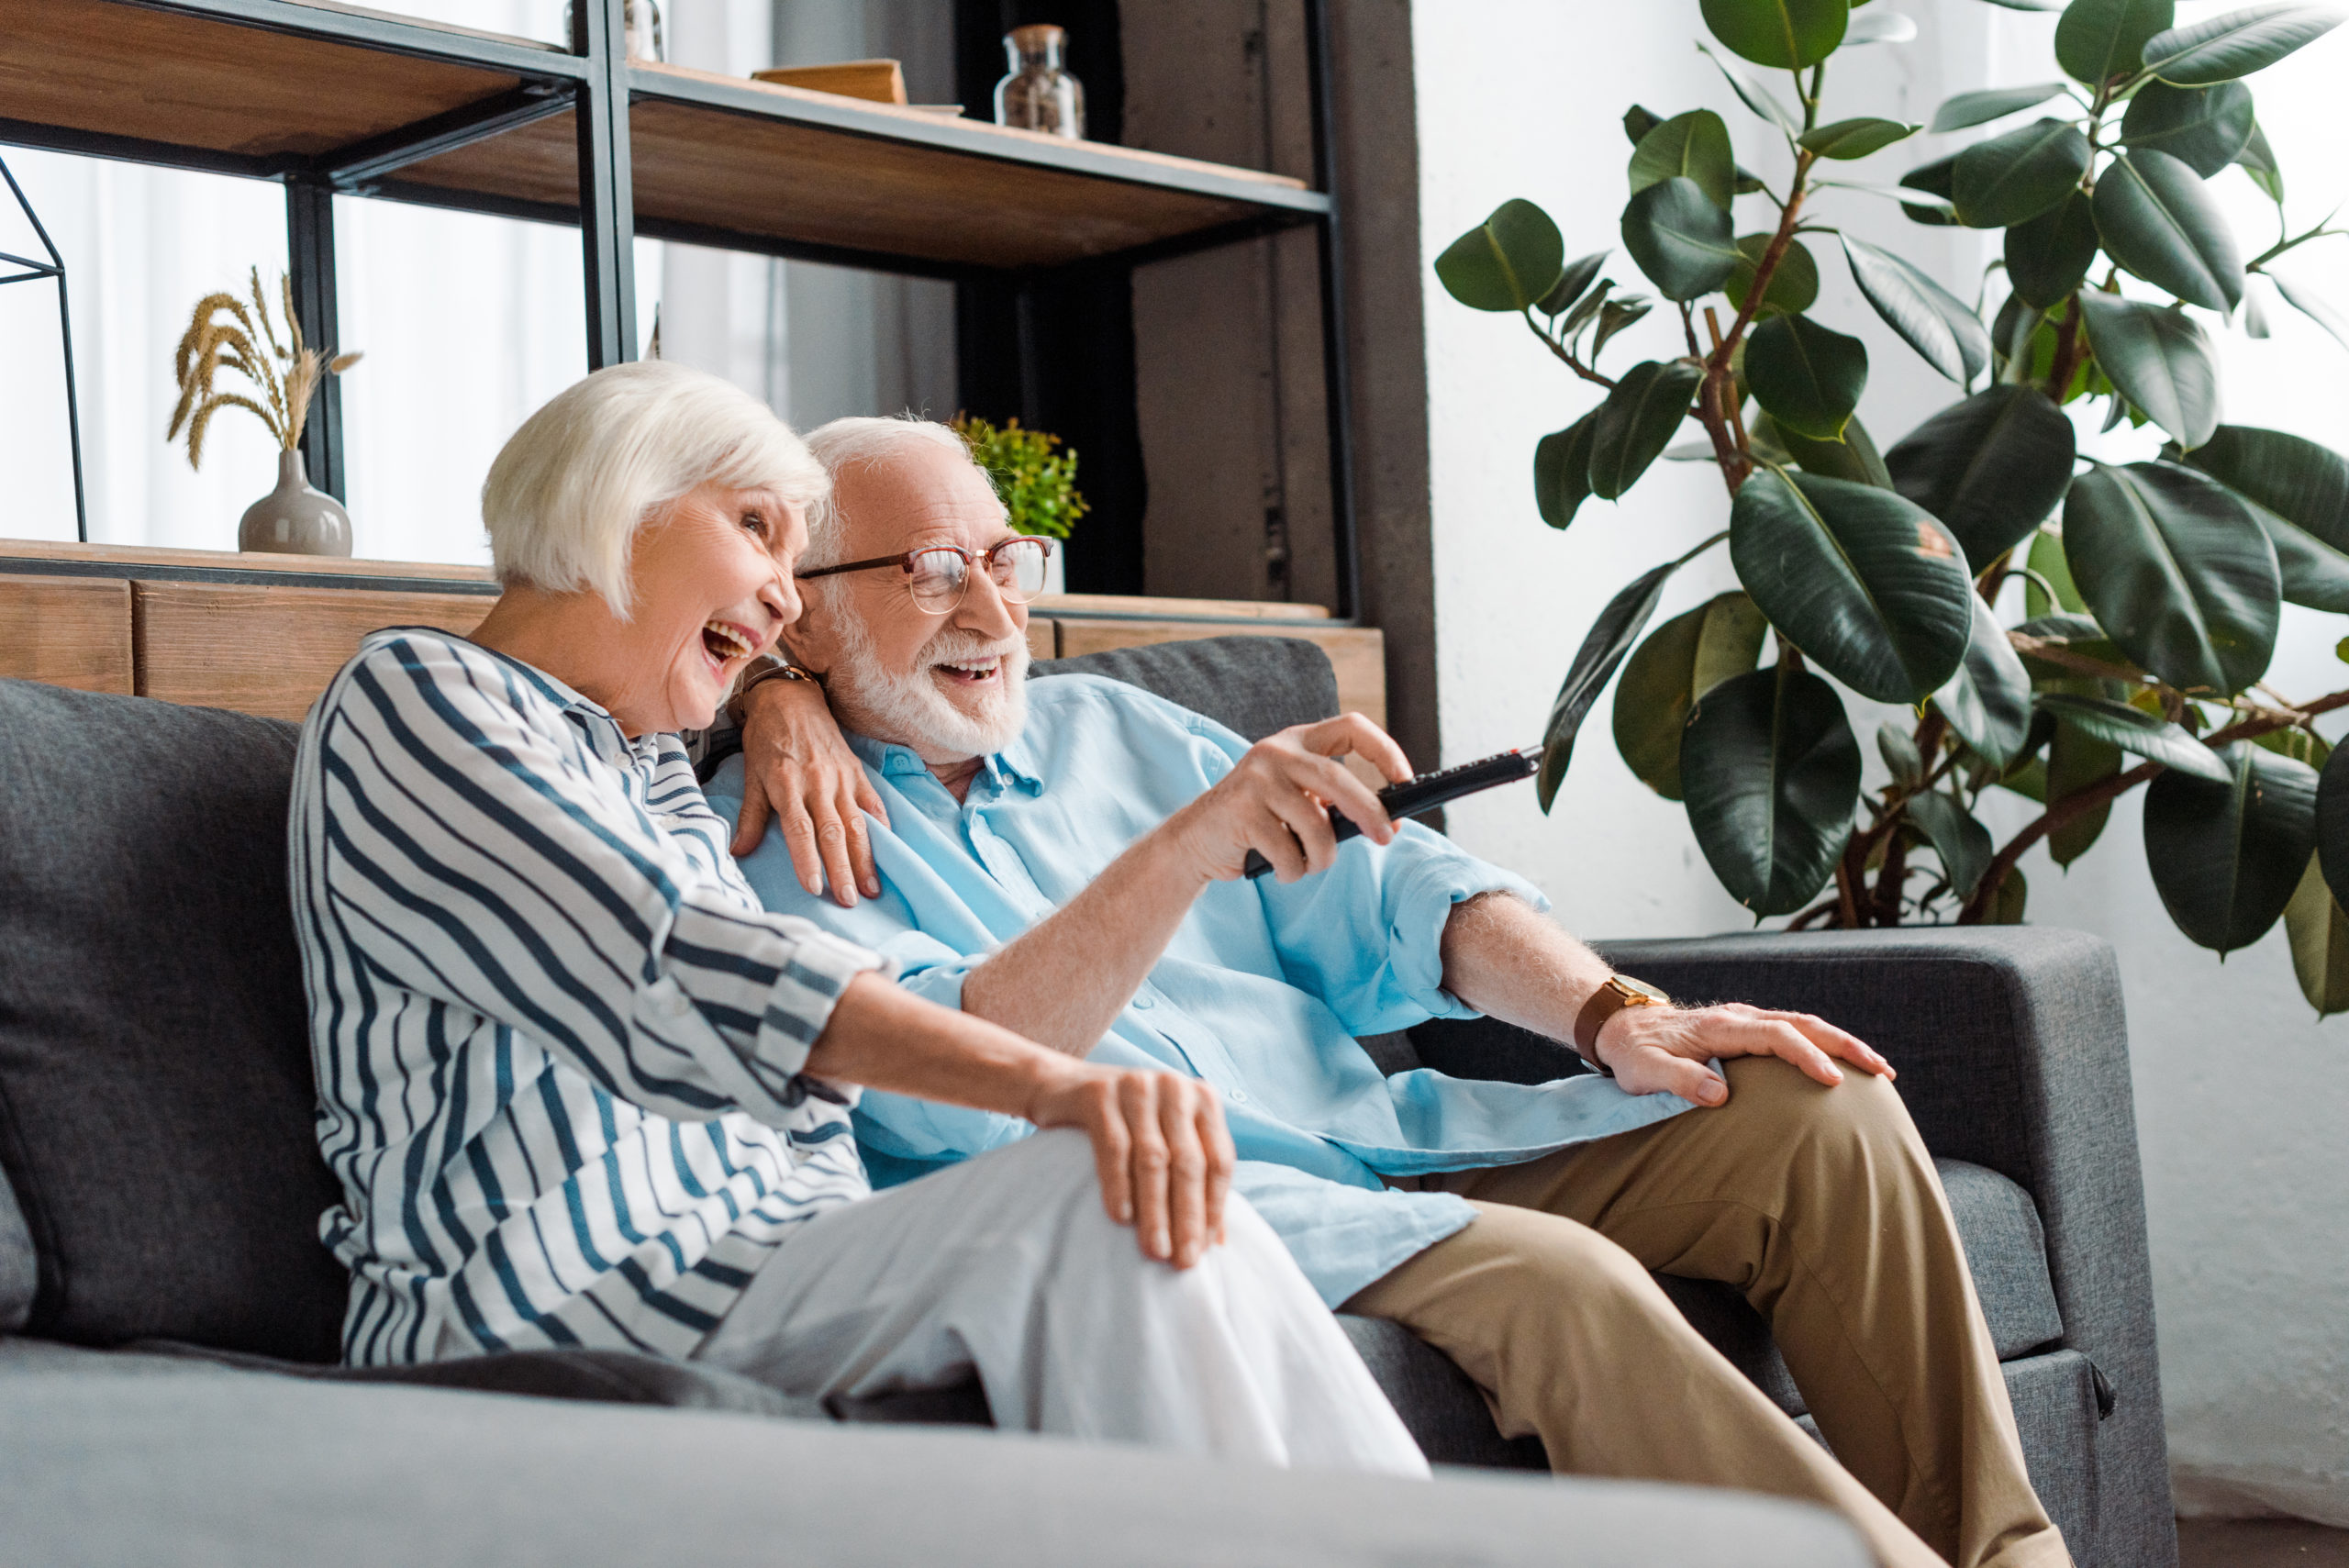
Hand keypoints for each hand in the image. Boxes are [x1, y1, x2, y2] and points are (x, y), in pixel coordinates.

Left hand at [732, 675, 887, 905]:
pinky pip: (872, 802)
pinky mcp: (856, 771)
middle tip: (848, 901)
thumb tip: (739, 853)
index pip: (800, 830)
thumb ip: (750, 816)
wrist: (790, 697)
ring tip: (871, 888)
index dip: (807, 860)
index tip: (815, 888)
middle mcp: (817, 782)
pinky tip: (888, 849)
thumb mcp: (751, 775)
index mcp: (787, 785)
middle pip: (833, 833)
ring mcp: (840, 777)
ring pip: (856, 823)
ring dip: (865, 858)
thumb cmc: (765, 739)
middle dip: (842, 869)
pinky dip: (881, 826)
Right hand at [1025, 1061, 1235, 1267]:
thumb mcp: (1166, 1141)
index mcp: (1203, 1099)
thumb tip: (1217, 1242)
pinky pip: (1114, 1147)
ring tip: (1155, 1249)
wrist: (1062, 1088)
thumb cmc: (1124, 1124)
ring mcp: (1138, 1086)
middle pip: (1189, 1162)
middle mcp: (1175, 1087)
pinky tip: (1121, 1218)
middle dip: (1187, 1216)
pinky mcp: (1099, 1093)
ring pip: (1153, 1159)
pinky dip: (1119, 1185)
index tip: (1202, 1252)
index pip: (1219, 1161)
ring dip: (1156, 1210)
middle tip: (1182, 1261)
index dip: (1213, 1208)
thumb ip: (1194, 1179)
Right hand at [1162, 714, 1411, 882]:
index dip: (1386, 752)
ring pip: (1316, 827)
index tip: (1405, 783)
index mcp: (1297, 742)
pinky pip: (1289, 853)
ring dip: (1321, 858)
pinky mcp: (1241, 811)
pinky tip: (1278, 867)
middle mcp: (1276, 752)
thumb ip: (1332, 801)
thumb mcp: (1297, 800)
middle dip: (1370, 812)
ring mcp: (1256, 779)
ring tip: (1306, 864)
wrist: (1196, 840)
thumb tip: (1386, 820)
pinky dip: (1292, 871)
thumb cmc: (1258, 823)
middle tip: (1386, 838)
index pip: (1352, 728)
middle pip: (1339, 779)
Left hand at [1595, 1002, 1896, 1105]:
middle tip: (1883, 1071)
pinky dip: (1823, 1045)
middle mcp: (1740, 1017)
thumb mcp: (1646, 1072)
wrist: (1622, 1026)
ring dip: (1842, 1044)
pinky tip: (1842, 1066)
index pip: (1777, 1036)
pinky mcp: (1748, 1029)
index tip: (1834, 1081)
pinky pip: (1794, 1032)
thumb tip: (1720, 1096)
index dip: (1807, 1057)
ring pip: (1804, 1025)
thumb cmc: (1635, 1054)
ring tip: (1878, 1070)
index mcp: (1721, 1026)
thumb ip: (1679, 1081)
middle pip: (1804, 1023)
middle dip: (1846, 1045)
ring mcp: (1746, 1020)